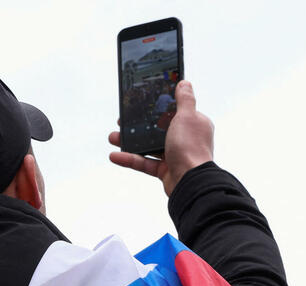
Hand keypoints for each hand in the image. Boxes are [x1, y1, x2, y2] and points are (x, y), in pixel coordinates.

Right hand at [108, 81, 214, 195]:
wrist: (191, 181)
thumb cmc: (191, 148)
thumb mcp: (187, 116)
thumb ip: (184, 99)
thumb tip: (184, 83)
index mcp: (193, 124)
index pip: (174, 112)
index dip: (157, 108)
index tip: (141, 106)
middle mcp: (185, 139)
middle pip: (157, 129)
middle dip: (138, 126)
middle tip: (122, 121)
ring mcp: (174, 155)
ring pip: (148, 146)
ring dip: (128, 142)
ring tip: (113, 137)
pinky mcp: (164, 170)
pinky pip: (144, 163)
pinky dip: (129, 159)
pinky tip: (115, 155)